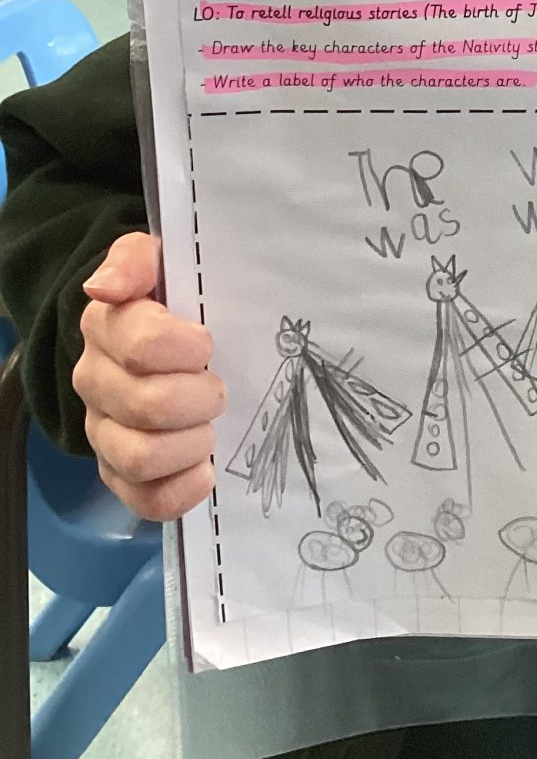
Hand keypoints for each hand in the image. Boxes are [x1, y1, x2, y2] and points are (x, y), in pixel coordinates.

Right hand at [73, 232, 227, 520]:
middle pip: (148, 406)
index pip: (143, 345)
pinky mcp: (119, 472)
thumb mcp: (160, 260)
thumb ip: (135, 260)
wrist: (174, 333)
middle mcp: (96, 382)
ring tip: (210, 427)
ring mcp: (104, 431)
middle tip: (218, 387)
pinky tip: (205, 470)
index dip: (188, 348)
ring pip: (142, 457)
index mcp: (107, 327)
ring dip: (192, 443)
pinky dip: (181, 490)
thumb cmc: (174, 296)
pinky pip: (144, 499)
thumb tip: (104, 287)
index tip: (208, 344)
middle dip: (201, 398)